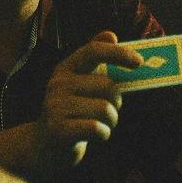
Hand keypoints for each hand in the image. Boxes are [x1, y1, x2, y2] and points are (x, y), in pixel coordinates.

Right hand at [33, 30, 142, 177]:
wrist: (42, 147)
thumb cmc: (70, 111)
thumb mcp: (80, 82)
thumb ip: (96, 59)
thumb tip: (111, 35)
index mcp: (67, 68)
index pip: (94, 50)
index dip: (118, 53)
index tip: (139, 62)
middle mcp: (58, 83)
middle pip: (107, 85)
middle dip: (117, 102)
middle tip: (110, 111)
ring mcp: (56, 106)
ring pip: (105, 109)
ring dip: (111, 121)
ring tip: (102, 124)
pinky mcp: (58, 129)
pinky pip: (96, 128)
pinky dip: (103, 133)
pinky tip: (96, 135)